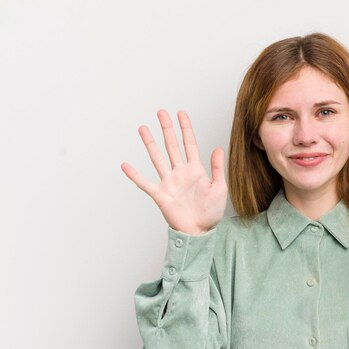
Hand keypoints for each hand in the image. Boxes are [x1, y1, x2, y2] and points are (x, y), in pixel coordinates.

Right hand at [121, 109, 227, 234]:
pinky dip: (135, 175)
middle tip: (161, 112)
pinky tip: (125, 165)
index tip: (181, 113)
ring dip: (150, 143)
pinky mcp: (160, 195)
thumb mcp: (219, 188)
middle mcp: (180, 173)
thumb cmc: (211, 212)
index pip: (190, 144)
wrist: (200, 231)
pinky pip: (145, 183)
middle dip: (167, 129)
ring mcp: (169, 182)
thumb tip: (218, 149)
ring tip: (143, 128)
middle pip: (172, 146)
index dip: (185, 128)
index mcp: (195, 170)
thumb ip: (217, 168)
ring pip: (157, 158)